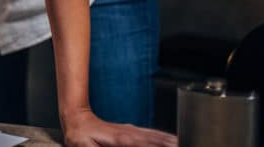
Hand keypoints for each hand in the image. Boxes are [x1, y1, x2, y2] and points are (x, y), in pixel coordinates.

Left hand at [62, 108, 176, 146]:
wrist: (77, 119)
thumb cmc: (80, 136)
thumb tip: (121, 145)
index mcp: (119, 138)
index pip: (143, 144)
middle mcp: (130, 132)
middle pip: (155, 139)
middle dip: (171, 144)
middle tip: (186, 144)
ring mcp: (132, 130)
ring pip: (157, 136)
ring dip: (172, 140)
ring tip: (185, 143)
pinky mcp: (133, 131)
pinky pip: (153, 134)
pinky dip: (165, 138)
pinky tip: (173, 140)